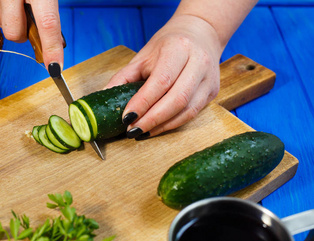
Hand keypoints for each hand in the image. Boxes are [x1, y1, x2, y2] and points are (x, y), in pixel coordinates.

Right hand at [0, 0, 63, 68]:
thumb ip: (49, 12)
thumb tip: (56, 43)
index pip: (47, 23)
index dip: (52, 48)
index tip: (55, 68)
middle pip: (14, 33)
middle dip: (22, 34)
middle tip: (29, 20)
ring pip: (0, 24)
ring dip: (10, 21)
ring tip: (16, 3)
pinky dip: (0, 10)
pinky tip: (6, 0)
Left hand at [106, 14, 222, 139]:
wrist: (200, 34)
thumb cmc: (167, 46)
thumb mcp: (142, 57)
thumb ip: (123, 78)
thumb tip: (103, 97)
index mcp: (178, 49)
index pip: (161, 81)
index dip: (143, 103)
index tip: (126, 118)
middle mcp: (199, 62)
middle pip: (176, 99)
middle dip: (152, 119)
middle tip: (132, 130)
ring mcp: (208, 78)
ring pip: (187, 111)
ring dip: (162, 126)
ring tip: (142, 132)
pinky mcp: (212, 91)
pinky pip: (192, 114)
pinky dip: (172, 124)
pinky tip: (157, 128)